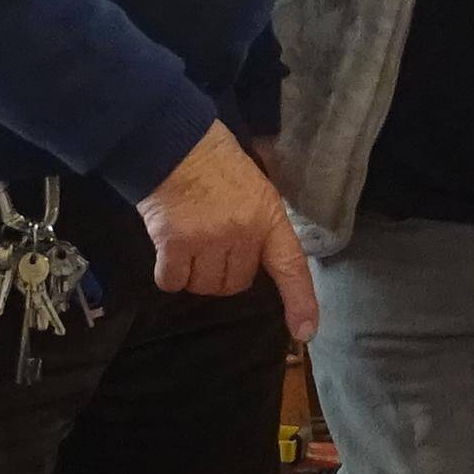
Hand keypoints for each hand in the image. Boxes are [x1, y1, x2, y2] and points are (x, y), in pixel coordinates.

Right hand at [141, 123, 317, 340]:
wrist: (172, 142)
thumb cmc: (215, 162)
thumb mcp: (256, 188)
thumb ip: (260, 225)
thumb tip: (258, 262)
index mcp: (268, 217)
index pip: (291, 267)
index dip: (300, 302)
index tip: (305, 331)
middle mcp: (242, 234)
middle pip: (237, 284)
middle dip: (225, 272)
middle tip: (213, 242)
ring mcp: (207, 241)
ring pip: (205, 287)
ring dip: (196, 274)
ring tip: (190, 242)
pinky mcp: (174, 245)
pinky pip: (173, 282)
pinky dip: (169, 274)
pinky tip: (169, 251)